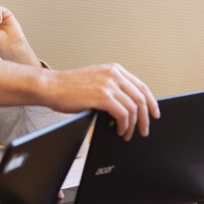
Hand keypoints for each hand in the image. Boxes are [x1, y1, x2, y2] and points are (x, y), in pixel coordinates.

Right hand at [41, 64, 158, 139]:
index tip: (154, 113)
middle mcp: (113, 74)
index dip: (151, 102)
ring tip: (127, 133)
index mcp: (113, 69)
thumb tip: (127, 106)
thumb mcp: (94, 80)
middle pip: (141, 98)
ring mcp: (108, 85)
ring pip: (133, 108)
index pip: (141, 86)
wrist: (50, 86)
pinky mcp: (102, 96)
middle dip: (145, 118)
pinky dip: (123, 125)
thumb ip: (111, 87)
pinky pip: (122, 114)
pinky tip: (118, 130)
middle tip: (144, 129)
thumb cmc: (67, 86)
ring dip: (133, 125)